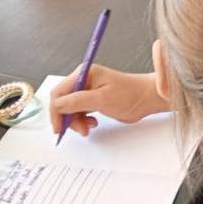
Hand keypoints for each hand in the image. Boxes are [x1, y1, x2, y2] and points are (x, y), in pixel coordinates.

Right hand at [49, 65, 167, 135]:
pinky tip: (93, 123)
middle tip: (80, 129)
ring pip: (70, 109)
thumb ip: (78, 101)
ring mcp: (88, 90)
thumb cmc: (129, 94)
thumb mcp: (102, 99)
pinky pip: (79, 112)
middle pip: (63, 101)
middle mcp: (84, 80)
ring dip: (76, 121)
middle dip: (68, 118)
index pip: (59, 92)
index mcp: (84, 73)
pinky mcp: (93, 100)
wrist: (146, 99)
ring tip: (89, 127)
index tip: (59, 128)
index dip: (56, 111)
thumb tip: (57, 105)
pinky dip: (83, 121)